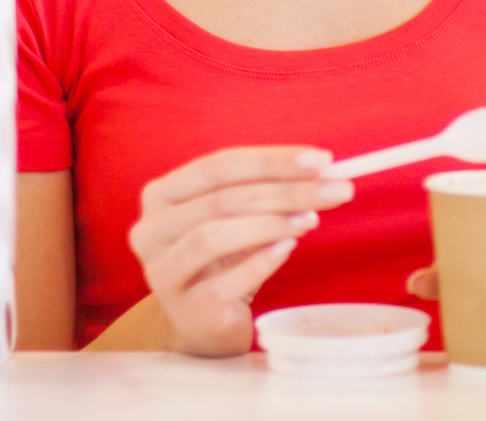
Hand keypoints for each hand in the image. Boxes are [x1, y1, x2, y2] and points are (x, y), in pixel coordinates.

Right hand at [128, 146, 354, 354]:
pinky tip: (288, 247)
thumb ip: (272, 192)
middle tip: (334, 190)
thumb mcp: (242, 217)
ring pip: (213, 236)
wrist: (204, 323)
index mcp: (163, 195)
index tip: (322, 161)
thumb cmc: (225, 259)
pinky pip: (222, 283)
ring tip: (312, 220)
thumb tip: (325, 173)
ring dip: (270, 223)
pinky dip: (260, 262)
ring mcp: (162, 273)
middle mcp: (151, 231)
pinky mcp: (185, 311)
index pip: (219, 166)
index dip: (272, 160)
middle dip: (284, 190)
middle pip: (220, 199)